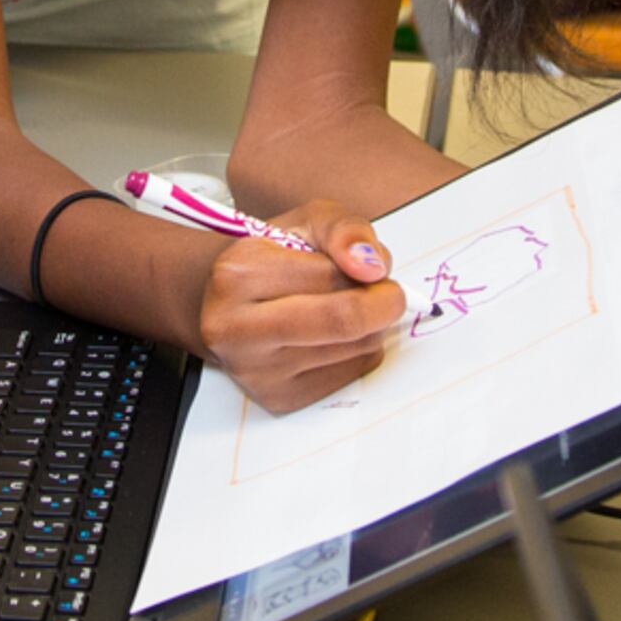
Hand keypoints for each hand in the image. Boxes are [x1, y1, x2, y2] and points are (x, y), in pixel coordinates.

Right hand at [194, 199, 405, 413]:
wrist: (230, 306)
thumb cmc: (273, 259)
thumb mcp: (306, 222)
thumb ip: (345, 230)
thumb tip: (372, 267)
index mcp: (238, 274)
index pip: (332, 277)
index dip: (370, 270)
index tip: (374, 268)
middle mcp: (237, 328)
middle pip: (342, 322)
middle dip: (383, 304)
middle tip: (389, 293)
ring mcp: (256, 370)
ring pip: (355, 349)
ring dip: (372, 327)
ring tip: (349, 308)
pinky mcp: (278, 398)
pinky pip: (350, 375)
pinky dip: (360, 352)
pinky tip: (337, 336)